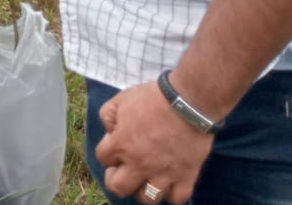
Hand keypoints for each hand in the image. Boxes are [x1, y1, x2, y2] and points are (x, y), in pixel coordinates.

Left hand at [94, 80, 214, 203]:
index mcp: (121, 144)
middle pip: (118, 188)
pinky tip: (171, 181)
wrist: (188, 101)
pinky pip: (177, 199)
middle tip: (126, 169)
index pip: (103, 159)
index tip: (117, 146)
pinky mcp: (186, 177)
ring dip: (145, 189)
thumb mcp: (121, 99)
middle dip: (118, 180)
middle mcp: (139, 164)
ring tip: (149, 177)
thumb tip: (110, 132)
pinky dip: (173, 193)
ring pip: (147, 199)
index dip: (108, 152)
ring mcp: (163, 174)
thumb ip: (108, 116)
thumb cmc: (153, 98)